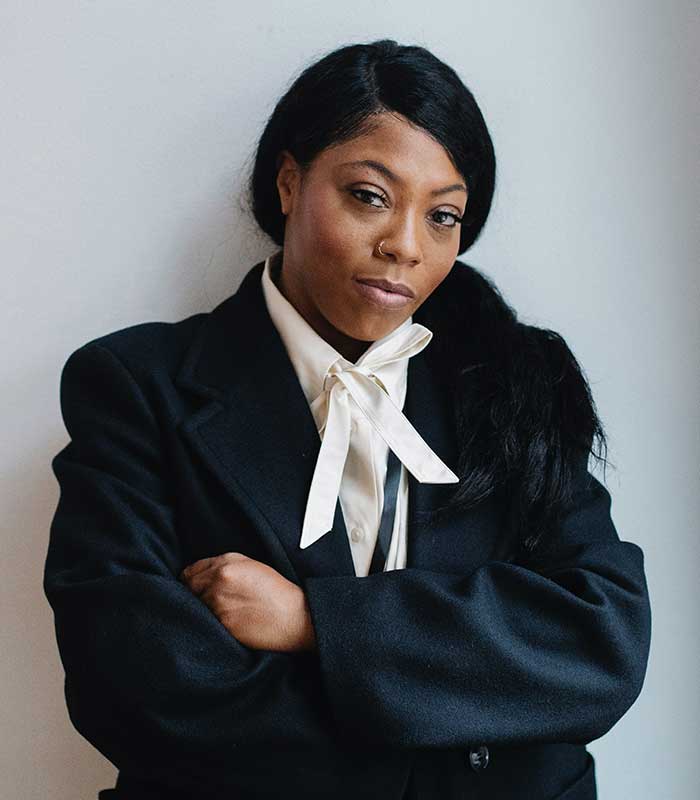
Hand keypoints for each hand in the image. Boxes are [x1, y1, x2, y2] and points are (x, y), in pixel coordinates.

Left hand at [180, 552, 315, 652]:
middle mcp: (219, 580)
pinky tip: (225, 621)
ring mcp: (219, 603)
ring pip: (195, 606)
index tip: (195, 585)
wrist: (294, 617)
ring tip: (221, 611)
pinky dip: (210, 622)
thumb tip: (202, 574)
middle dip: (193, 593)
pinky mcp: (222, 623)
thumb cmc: (277, 591)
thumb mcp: (252, 565)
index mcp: (227, 563)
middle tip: (206, 600)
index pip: (191, 570)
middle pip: (188, 588)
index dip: (192, 578)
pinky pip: (205, 621)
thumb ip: (225, 565)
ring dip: (202, 608)